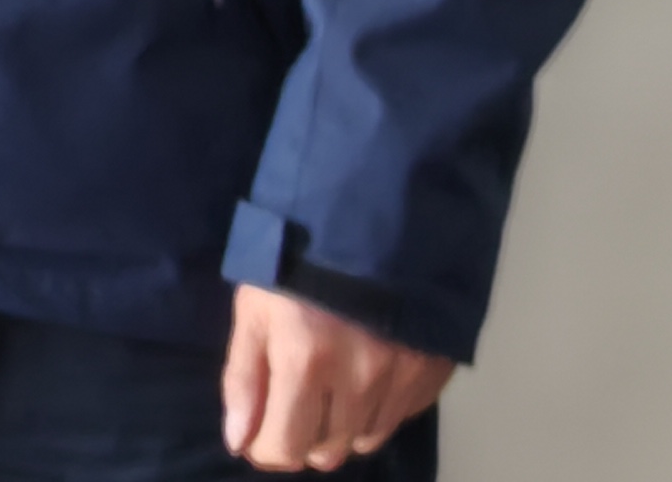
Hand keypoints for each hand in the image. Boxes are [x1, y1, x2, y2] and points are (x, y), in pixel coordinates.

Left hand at [223, 285, 452, 469]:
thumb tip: (239, 442)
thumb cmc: (295, 262)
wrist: (368, 219)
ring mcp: (401, 378)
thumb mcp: (253, 310)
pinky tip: (363, 377)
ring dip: (340, 428)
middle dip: (302, 440)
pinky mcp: (432, 371)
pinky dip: (377, 411)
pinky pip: (399, 418)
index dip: (265, 449)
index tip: (257, 436)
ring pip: (365, 440)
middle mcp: (358, 379)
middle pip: (328, 452)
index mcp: (305, 360)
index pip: (285, 447)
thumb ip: (244, 379)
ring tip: (327, 390)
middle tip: (292, 408)